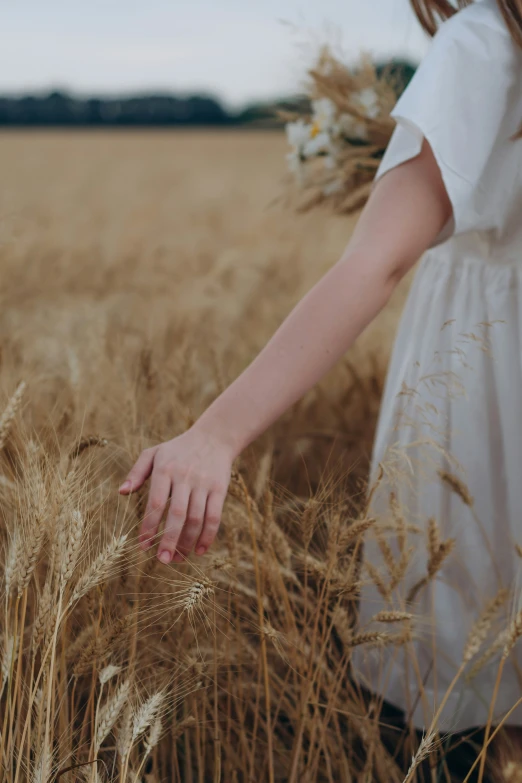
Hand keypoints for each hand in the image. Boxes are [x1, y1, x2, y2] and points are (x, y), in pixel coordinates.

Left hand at [119, 427, 233, 563]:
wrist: (214, 437)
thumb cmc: (178, 449)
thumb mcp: (154, 453)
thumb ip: (136, 472)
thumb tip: (121, 492)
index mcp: (166, 469)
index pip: (156, 503)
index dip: (149, 527)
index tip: (143, 546)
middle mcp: (185, 476)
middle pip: (178, 515)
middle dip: (169, 540)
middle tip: (162, 560)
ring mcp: (204, 483)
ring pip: (197, 519)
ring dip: (188, 542)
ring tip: (178, 558)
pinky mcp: (220, 489)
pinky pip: (214, 516)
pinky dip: (208, 536)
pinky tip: (199, 550)